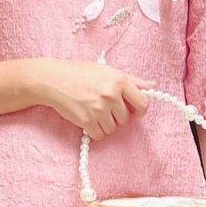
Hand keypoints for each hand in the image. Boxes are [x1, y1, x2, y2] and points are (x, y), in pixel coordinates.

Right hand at [36, 60, 153, 139]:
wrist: (53, 79)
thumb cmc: (79, 73)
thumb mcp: (107, 71)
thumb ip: (132, 80)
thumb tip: (152, 86)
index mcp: (119, 80)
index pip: (143, 103)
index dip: (140, 110)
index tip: (134, 111)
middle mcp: (111, 95)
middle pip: (126, 118)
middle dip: (117, 116)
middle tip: (104, 107)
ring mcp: (99, 109)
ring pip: (113, 128)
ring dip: (105, 124)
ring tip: (93, 111)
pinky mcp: (87, 121)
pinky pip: (99, 135)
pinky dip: (94, 131)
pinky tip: (87, 119)